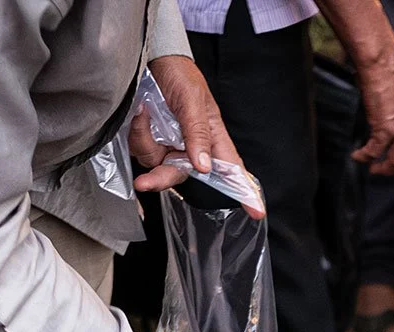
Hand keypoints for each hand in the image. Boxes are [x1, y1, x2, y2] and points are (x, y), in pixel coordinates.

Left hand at [133, 54, 260, 212]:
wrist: (155, 58)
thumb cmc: (181, 75)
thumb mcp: (193, 101)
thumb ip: (198, 134)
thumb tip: (204, 167)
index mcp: (212, 138)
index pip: (232, 170)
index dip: (244, 192)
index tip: (256, 211)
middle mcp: (190, 147)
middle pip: (180, 175)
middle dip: (160, 178)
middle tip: (145, 183)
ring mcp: (169, 144)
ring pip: (155, 162)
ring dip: (144, 140)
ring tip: (144, 113)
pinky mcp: (150, 139)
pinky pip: (140, 149)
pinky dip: (136, 132)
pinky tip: (140, 113)